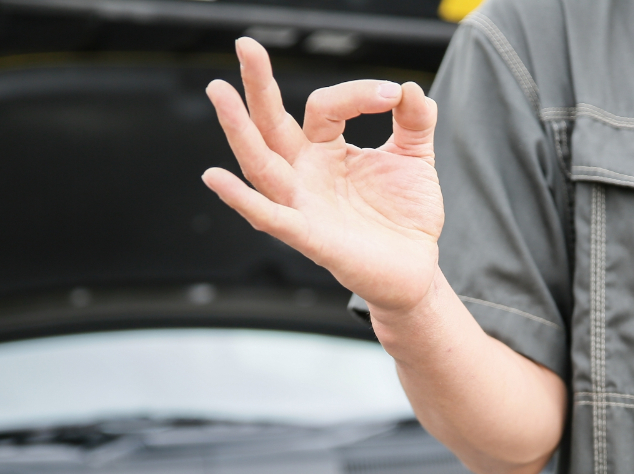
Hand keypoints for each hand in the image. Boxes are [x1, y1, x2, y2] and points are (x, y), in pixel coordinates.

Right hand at [202, 38, 443, 313]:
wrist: (416, 269)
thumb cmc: (405, 216)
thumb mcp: (415, 158)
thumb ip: (414, 120)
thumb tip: (410, 88)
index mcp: (325, 151)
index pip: (324, 106)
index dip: (358, 93)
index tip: (394, 94)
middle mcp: (305, 174)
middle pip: (271, 124)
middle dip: (256, 85)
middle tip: (245, 44)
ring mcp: (303, 205)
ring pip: (261, 164)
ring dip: (238, 130)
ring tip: (219, 92)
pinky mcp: (310, 238)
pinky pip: (271, 218)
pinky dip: (243, 200)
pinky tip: (217, 179)